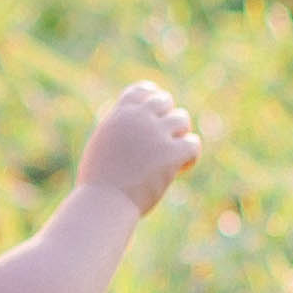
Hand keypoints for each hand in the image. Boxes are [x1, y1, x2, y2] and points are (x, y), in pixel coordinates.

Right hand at [81, 79, 199, 215]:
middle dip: (168, 117)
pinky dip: (190, 156)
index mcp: (119, 114)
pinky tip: (180, 168)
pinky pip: (193, 144)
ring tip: (173, 153)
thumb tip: (135, 128)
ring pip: (182, 119)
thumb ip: (119, 131)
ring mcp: (156, 134)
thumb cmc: (99, 182)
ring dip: (180, 134)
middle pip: (165, 101)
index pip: (142, 91)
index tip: (158, 112)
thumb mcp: (102, 146)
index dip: (153, 98)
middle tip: (167, 138)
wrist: (105, 201)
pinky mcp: (171, 153)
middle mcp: (139, 118)